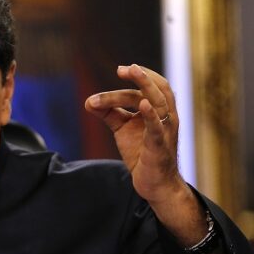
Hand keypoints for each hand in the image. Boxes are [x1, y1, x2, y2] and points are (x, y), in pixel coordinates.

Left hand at [85, 64, 204, 244]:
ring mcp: (165, 132)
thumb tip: (88, 102)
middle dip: (140, 77)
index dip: (140, 75)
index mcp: (158, 111)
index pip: (153, 87)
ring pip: (157, 103)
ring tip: (132, 72)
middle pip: (155, 91)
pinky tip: (143, 105)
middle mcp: (166, 118)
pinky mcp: (159, 148)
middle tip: (121, 69)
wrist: (153, 184)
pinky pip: (157, 129)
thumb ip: (109, 113)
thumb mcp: (123, 128)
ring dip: (143, 86)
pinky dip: (150, 115)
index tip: (120, 69)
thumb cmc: (141, 153)